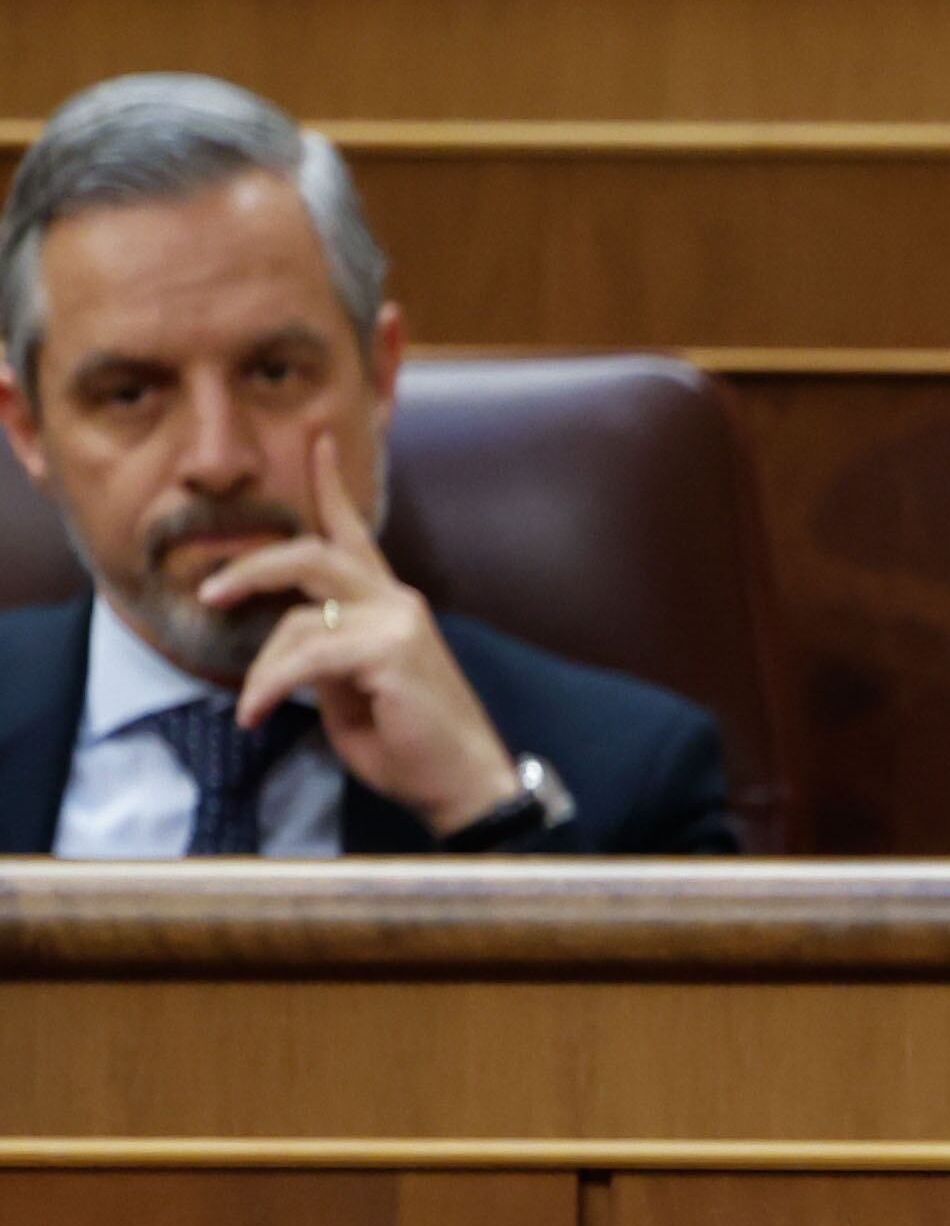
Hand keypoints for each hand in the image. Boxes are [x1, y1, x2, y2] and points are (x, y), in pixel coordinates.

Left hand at [201, 428, 520, 835]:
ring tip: (252, 707)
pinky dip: (270, 688)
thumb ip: (325, 658)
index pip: (356, 534)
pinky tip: (258, 716)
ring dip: (261, 666)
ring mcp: (396, 622)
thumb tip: (293, 648)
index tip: (316, 440)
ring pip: (298, 616)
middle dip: (252, 568)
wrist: (463, 784)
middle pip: (311, 555)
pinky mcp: (388, 651)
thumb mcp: (351, 694)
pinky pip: (304, 658)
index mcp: (390, 606)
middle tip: (210, 589)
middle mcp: (396, 602)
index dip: (331, 487)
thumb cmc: (411, 747)